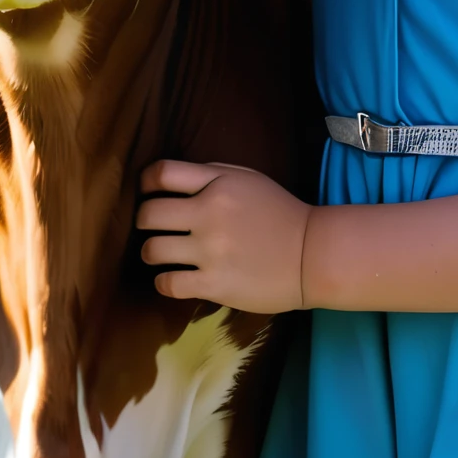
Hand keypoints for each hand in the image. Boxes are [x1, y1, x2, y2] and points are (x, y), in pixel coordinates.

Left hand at [136, 161, 310, 312]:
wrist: (312, 256)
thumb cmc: (279, 214)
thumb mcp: (248, 179)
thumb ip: (210, 175)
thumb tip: (168, 179)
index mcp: (217, 184)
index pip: (161, 174)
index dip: (146, 182)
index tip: (148, 192)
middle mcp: (209, 215)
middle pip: (148, 214)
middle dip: (144, 221)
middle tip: (153, 228)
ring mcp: (210, 252)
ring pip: (152, 250)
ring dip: (151, 252)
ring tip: (160, 255)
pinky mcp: (214, 284)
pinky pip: (167, 283)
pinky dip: (163, 282)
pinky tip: (172, 278)